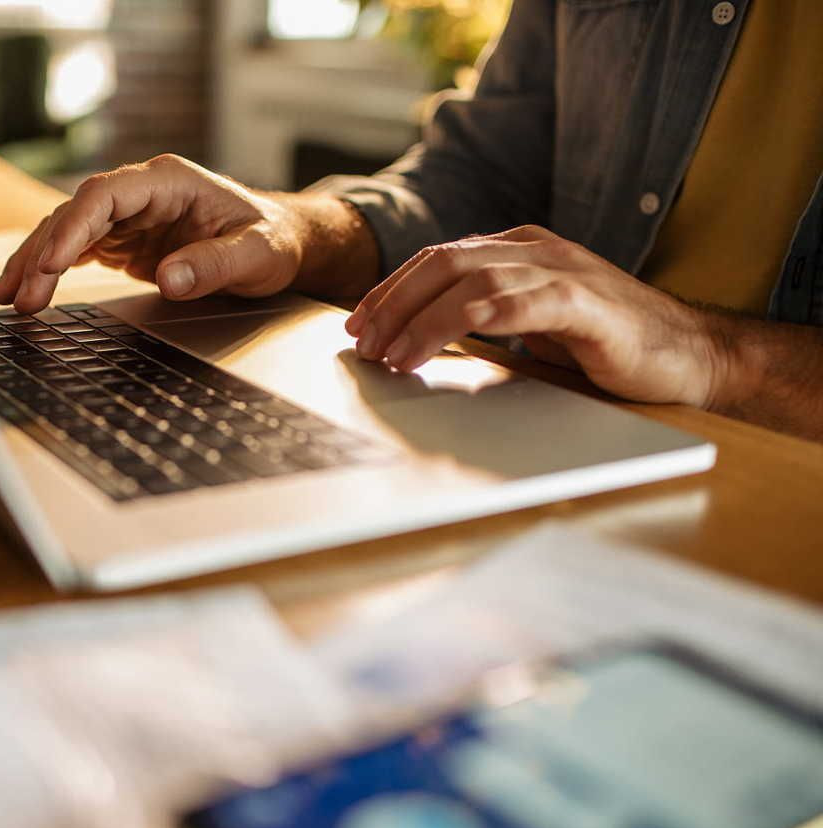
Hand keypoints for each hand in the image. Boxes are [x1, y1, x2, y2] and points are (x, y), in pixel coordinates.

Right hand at [0, 154, 306, 313]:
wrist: (282, 241)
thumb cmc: (273, 239)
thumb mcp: (257, 254)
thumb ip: (216, 265)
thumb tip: (171, 279)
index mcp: (168, 181)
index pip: (105, 195)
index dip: (73, 226)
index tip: (53, 262)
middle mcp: (141, 192)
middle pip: (75, 214)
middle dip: (43, 253)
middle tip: (19, 296)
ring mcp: (129, 216)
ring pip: (67, 231)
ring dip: (36, 263)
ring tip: (8, 299)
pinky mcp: (123, 240)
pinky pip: (76, 250)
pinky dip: (50, 270)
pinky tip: (27, 293)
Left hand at [344, 225, 724, 406]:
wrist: (691, 355)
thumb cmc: (609, 344)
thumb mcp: (535, 322)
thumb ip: (489, 315)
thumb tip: (422, 337)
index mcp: (521, 248)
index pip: (439, 258)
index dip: (391, 289)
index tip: (358, 323)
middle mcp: (537, 249)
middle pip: (443, 263)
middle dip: (393, 303)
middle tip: (361, 342)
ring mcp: (561, 270)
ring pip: (469, 283)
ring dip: (418, 321)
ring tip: (389, 356)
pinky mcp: (583, 302)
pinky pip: (513, 305)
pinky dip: (464, 325)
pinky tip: (433, 349)